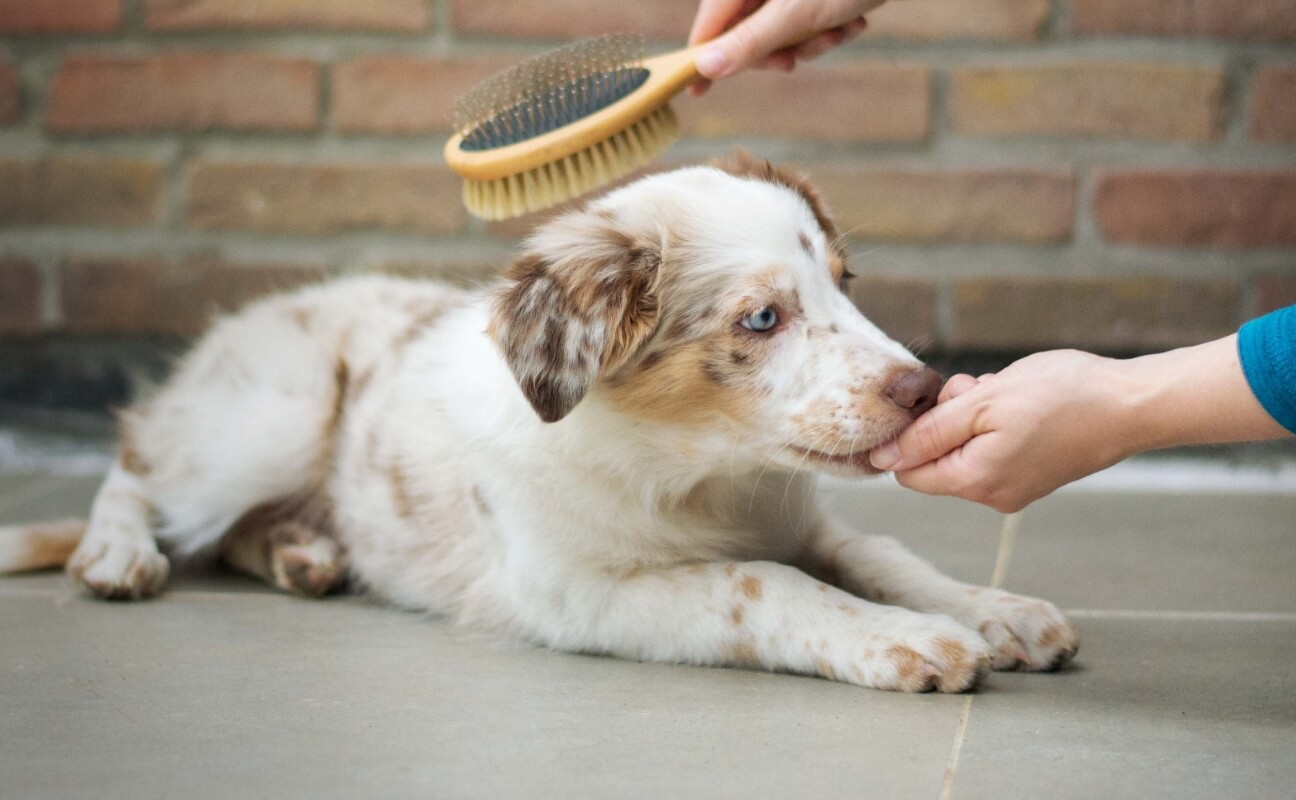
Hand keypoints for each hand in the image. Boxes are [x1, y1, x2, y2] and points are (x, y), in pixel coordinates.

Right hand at [688, 0, 887, 95]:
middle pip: (747, 32)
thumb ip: (750, 43)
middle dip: (778, 51)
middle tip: (794, 61)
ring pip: (782, 33)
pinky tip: (853, 20)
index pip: (710, 22)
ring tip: (839, 29)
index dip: (704, 57)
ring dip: (812, 43)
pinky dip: (829, 30)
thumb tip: (707, 67)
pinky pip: (807, 24)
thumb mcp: (795, 15)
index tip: (696, 91)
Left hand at [868, 351, 1135, 512]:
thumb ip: (928, 432)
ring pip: (963, 448)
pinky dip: (995, 421)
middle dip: (946, 418)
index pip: (907, 471)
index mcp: (974, 482)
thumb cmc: (1061, 396)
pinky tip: (1021, 401)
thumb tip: (880, 458)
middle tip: (979, 389)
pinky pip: (991, 448)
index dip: (910, 432)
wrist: (1132, 404)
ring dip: (972, 414)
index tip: (940, 400)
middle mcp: (991, 495)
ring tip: (1004, 392)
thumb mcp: (983, 403)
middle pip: (935, 458)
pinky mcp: (1031, 474)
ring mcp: (1013, 488)